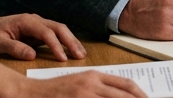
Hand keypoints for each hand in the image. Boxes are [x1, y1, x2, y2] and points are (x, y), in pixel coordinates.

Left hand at [0, 12, 85, 61]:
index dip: (56, 45)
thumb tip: (32, 55)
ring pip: (60, 29)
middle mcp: (35, 20)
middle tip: (80, 55)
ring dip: (71, 40)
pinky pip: (55, 34)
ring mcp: (38, 24)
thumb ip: (14, 48)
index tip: (62, 58)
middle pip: (58, 27)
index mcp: (26, 21)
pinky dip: (65, 41)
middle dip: (70, 41)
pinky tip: (71, 49)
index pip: (46, 32)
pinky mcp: (39, 30)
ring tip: (80, 53)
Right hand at [22, 71, 147, 97]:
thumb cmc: (56, 91)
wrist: (32, 93)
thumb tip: (122, 95)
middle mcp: (92, 84)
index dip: (141, 95)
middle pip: (125, 96)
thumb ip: (100, 88)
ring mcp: (84, 95)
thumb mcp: (81, 83)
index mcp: (95, 75)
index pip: (127, 85)